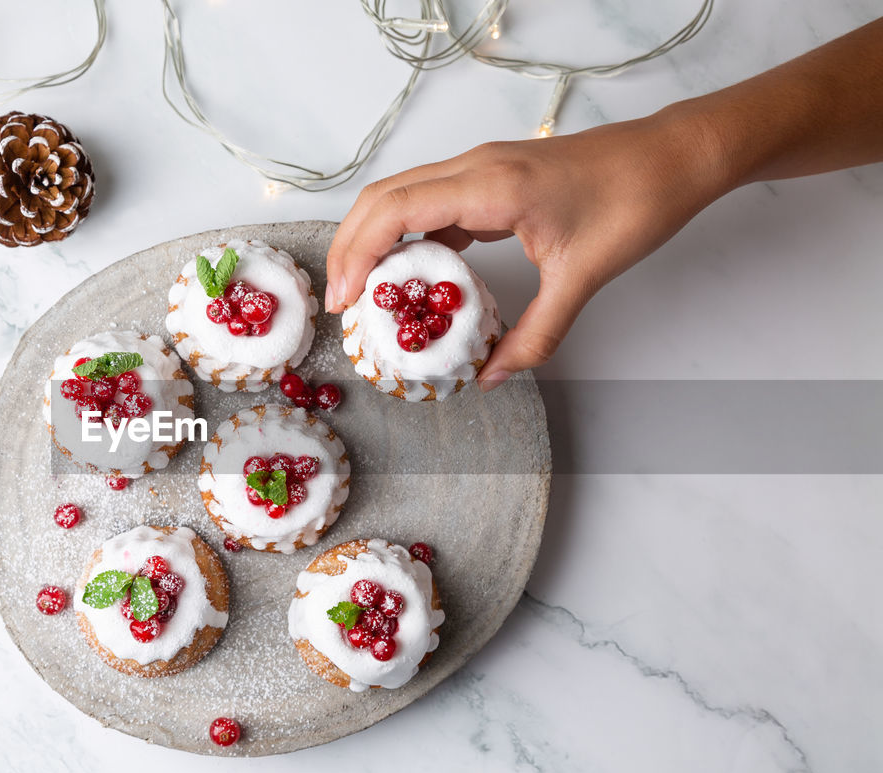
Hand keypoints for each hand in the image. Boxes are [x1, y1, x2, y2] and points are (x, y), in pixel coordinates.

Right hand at [325, 109, 726, 389]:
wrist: (672, 157)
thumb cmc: (634, 202)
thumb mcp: (582, 277)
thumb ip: (536, 333)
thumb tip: (494, 375)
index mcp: (490, 185)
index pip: (396, 210)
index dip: (358, 254)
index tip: (343, 299)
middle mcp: (475, 169)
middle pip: (382, 198)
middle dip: (349, 247)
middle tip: (339, 303)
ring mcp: (480, 170)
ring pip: (401, 196)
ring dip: (373, 239)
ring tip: (364, 292)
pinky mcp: (490, 179)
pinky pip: (430, 202)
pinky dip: (407, 235)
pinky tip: (411, 274)